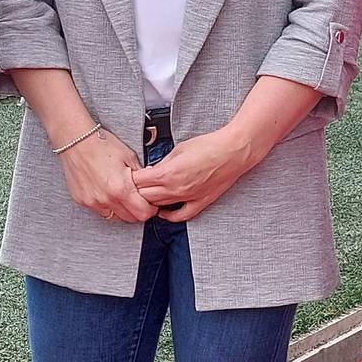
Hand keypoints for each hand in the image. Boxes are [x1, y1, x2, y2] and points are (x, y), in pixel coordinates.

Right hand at [59, 126, 157, 222]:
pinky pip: (100, 211)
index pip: (143, 213)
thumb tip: (150, 185)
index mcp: (121, 188)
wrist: (76, 140)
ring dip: (122, 211)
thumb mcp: (129, 157)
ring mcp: (92, 202)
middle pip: (130, 219)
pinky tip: (108, 193)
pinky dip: (107, 206)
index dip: (150, 209)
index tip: (151, 204)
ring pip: (115, 218)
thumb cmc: (101, 145)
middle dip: (138, 211)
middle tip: (138, 200)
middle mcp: (106, 199)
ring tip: (122, 195)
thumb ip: (141, 176)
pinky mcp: (82, 201)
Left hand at [132, 129, 262, 221]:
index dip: (131, 179)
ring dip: (150, 201)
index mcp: (167, 173)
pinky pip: (180, 215)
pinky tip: (163, 212)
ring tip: (146, 195)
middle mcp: (175, 189)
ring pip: (159, 206)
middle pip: (145, 196)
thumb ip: (163, 162)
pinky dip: (169, 216)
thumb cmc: (209, 146)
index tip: (128, 176)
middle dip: (137, 190)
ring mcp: (188, 198)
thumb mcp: (178, 149)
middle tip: (134, 186)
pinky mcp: (200, 202)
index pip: (138, 182)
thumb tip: (153, 169)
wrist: (233, 151)